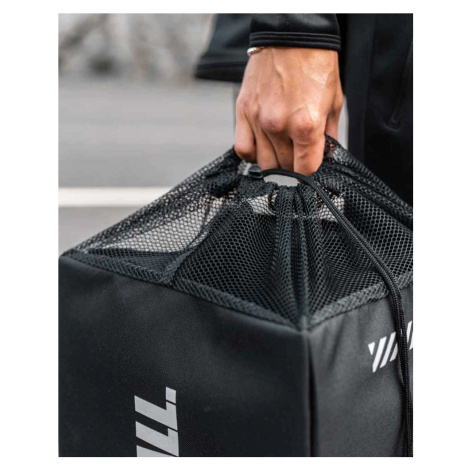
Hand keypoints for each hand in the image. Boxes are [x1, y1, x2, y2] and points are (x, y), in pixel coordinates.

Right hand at [235, 47, 342, 174]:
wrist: (291, 35)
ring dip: (274, 161)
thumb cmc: (316, 65)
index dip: (310, 171)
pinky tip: (261, 147)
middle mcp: (279, 126)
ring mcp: (258, 120)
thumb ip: (329, 135)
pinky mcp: (243, 112)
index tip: (310, 166)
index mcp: (306, 125)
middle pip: (284, 167)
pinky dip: (251, 154)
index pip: (305, 170)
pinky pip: (242, 148)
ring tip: (282, 150)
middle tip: (298, 154)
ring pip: (263, 162)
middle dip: (293, 165)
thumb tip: (325, 157)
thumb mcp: (334, 101)